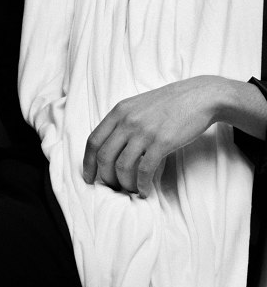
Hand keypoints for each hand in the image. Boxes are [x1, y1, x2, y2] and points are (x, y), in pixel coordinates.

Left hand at [82, 77, 223, 196]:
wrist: (198, 96)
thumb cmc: (169, 103)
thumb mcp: (138, 105)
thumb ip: (122, 122)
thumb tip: (110, 148)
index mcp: (119, 111)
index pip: (93, 141)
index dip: (88, 163)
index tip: (88, 177)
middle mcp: (127, 120)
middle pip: (104, 156)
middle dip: (105, 177)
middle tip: (113, 186)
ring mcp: (144, 131)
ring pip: (122, 166)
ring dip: (123, 183)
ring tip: (130, 189)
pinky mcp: (162, 142)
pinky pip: (144, 170)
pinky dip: (142, 184)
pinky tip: (145, 190)